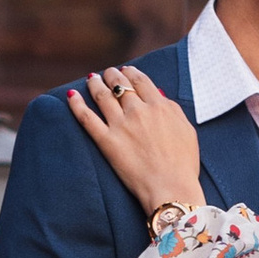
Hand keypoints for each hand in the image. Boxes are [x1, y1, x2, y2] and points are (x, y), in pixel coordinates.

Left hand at [67, 63, 203, 220]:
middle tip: (107, 72)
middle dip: (112, 75)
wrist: (171, 187)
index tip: (126, 70)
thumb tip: (158, 96)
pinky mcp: (106, 141)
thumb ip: (173, 110)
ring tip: (92, 78)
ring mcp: (120, 125)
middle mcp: (138, 111)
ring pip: (102, 96)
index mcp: (159, 106)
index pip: (141, 81)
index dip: (132, 73)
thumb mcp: (187, 130)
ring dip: (95, 83)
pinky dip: (77, 104)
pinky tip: (71, 95)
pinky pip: (87, 118)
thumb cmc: (183, 164)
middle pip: (120, 85)